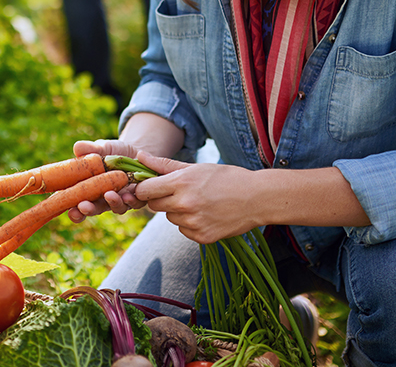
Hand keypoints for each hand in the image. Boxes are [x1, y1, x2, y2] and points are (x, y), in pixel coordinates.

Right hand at [66, 139, 146, 221]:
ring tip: (109, 195)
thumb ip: (90, 149)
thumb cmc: (112, 151)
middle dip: (89, 210)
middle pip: (95, 210)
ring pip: (117, 207)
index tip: (70, 211)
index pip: (78, 206)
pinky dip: (132, 200)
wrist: (136, 151)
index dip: (74, 212)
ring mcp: (121, 200)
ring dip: (112, 203)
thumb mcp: (102, 148)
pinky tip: (128, 195)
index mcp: (89, 190)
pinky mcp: (138, 197)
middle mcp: (104, 200)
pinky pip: (135, 203)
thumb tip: (77, 147)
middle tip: (84, 207)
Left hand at [132, 151, 261, 243]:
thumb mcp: (195, 167)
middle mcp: (185, 204)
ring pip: (170, 218)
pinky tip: (206, 214)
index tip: (153, 186)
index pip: (145, 190)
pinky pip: (183, 230)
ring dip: (177, 211)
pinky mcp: (202, 237)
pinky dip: (190, 224)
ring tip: (199, 202)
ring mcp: (193, 223)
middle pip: (154, 206)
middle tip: (180, 192)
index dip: (146, 188)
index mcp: (181, 183)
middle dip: (161, 199)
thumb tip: (138, 157)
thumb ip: (163, 165)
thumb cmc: (226, 178)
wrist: (257, 198)